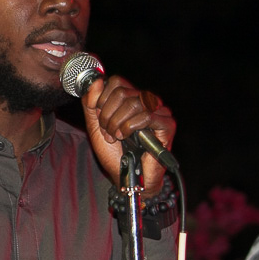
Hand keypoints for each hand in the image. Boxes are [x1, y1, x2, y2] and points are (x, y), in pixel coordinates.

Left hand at [81, 75, 174, 195]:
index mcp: (132, 98)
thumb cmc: (115, 154)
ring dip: (118, 122)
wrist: (128, 178)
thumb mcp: (95, 126)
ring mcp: (159, 112)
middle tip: (108, 132)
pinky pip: (148, 115)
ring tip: (116, 137)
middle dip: (108, 114)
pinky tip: (127, 137)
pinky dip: (131, 126)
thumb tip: (95, 82)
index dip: (103, 98)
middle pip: (123, 92)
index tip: (99, 116)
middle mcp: (147, 102)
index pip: (117, 81)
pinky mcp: (168, 125)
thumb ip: (91, 103)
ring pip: (134, 102)